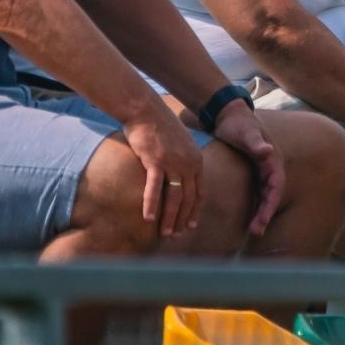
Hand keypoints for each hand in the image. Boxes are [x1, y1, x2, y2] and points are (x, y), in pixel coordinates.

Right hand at [123, 108, 204, 237]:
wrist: (145, 108)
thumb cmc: (158, 126)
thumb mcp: (179, 143)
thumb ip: (182, 160)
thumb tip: (178, 176)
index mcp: (196, 160)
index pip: (199, 192)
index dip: (195, 211)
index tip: (190, 226)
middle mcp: (189, 163)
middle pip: (188, 198)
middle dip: (182, 219)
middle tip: (175, 235)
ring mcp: (174, 163)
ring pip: (174, 197)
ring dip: (169, 218)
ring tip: (164, 233)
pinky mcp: (156, 161)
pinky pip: (155, 188)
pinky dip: (152, 205)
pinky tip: (148, 218)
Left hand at [208, 100, 285, 236]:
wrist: (228, 114)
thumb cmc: (237, 123)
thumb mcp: (245, 133)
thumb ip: (256, 143)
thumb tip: (268, 152)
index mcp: (273, 160)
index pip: (275, 187)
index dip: (270, 204)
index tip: (263, 219)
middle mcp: (271, 167)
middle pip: (272, 195)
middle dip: (266, 213)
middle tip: (256, 231)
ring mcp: (263, 170)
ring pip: (265, 196)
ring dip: (261, 212)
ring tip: (254, 231)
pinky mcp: (254, 172)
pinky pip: (257, 192)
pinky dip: (255, 205)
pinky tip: (248, 218)